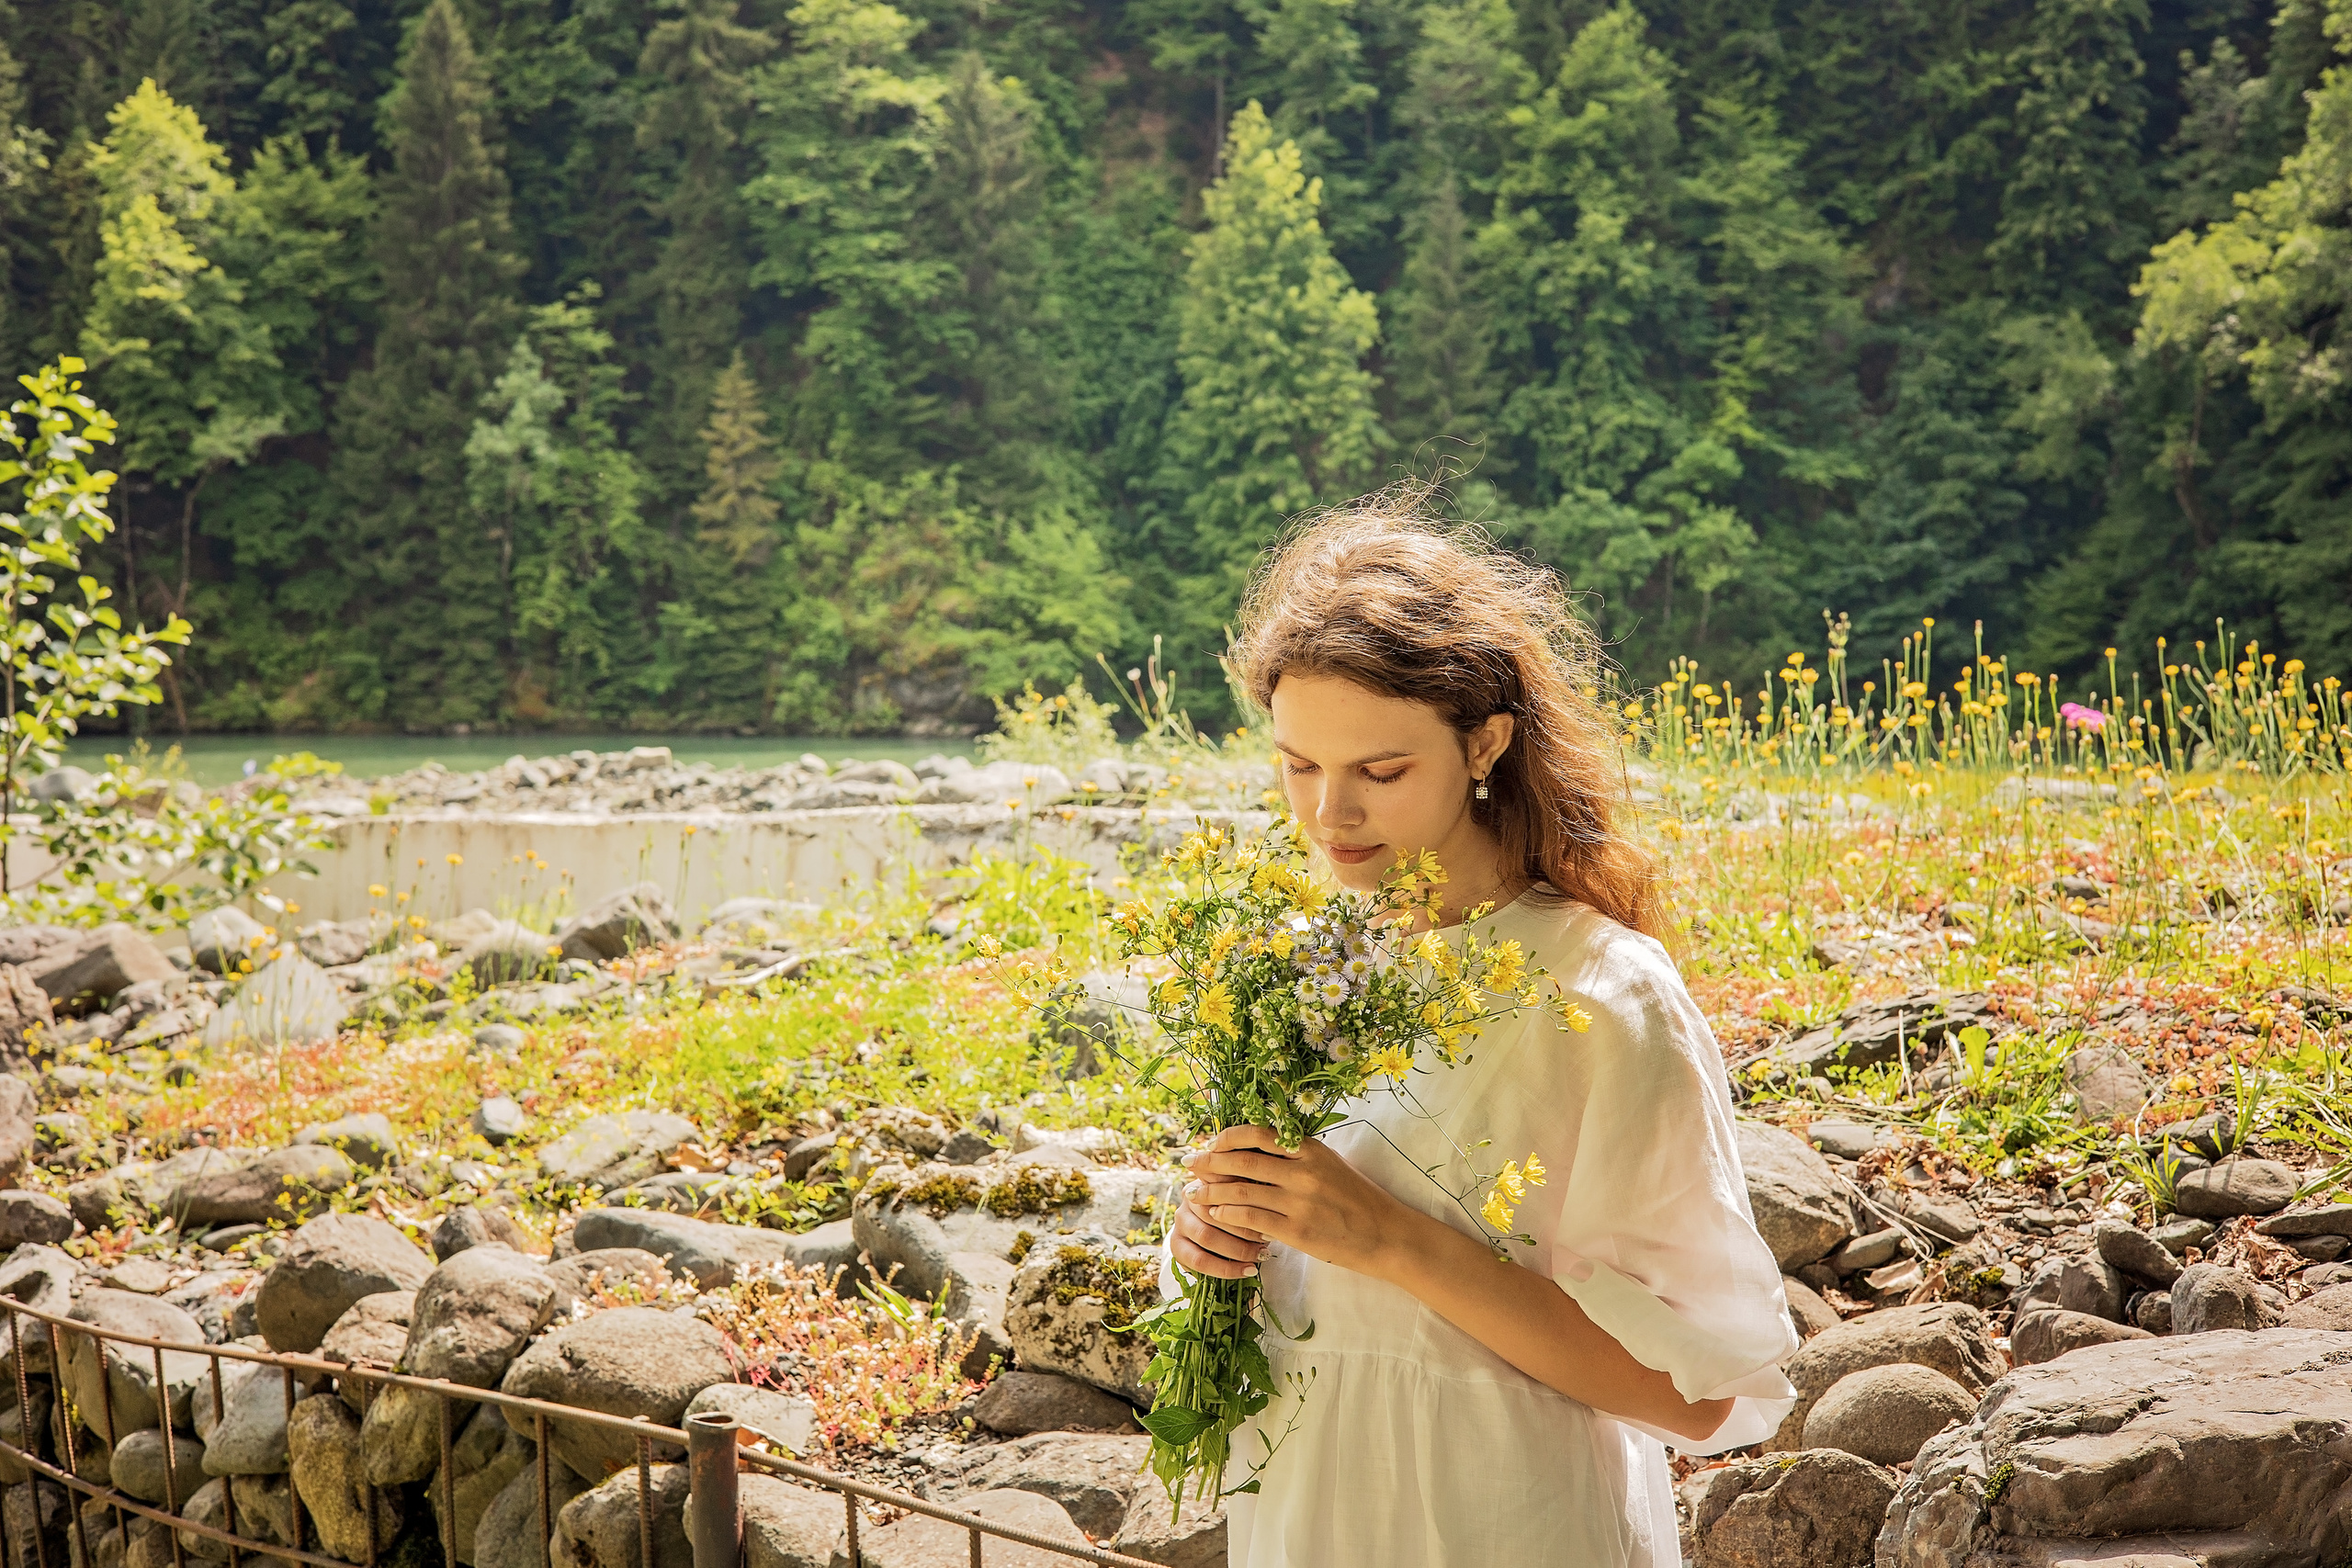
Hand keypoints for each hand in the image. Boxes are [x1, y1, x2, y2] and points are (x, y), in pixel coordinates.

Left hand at [1173, 1124, 1421, 1280]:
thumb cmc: (1357, 1199)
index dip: (1226, 1137)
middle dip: (1209, 1163)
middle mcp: (1303, 1171)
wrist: (1387, 1234)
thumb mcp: (1330, 1165)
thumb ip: (1296, 1157)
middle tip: (1190, 1165)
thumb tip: (1253, 1151)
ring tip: (1195, 1194)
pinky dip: (1227, 1215)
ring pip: (1240, 1191)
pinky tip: (1216, 1215)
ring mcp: (1299, 1201)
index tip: (1209, 1143)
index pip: (1257, 1134)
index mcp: (1310, 1149)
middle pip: (1242, 1161)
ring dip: (1211, 1192)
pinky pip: (1250, 1218)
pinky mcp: (1297, 1230)